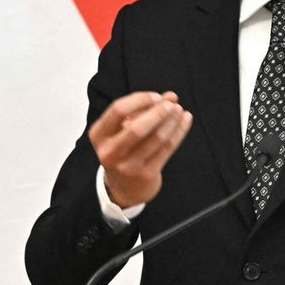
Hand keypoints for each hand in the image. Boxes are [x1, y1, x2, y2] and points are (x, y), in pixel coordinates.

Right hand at [88, 90, 192, 207]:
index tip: (156, 96)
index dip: (140, 100)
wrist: (124, 188)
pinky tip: (186, 121)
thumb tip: (171, 96)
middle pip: (137, 127)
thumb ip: (145, 109)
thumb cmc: (124, 150)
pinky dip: (179, 132)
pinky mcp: (145, 175)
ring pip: (156, 138)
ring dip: (172, 121)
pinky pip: (167, 149)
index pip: (118, 110)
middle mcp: (109, 152)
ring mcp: (127, 166)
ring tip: (180, 110)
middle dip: (158, 112)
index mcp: (99, 135)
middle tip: (172, 104)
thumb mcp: (125, 128)